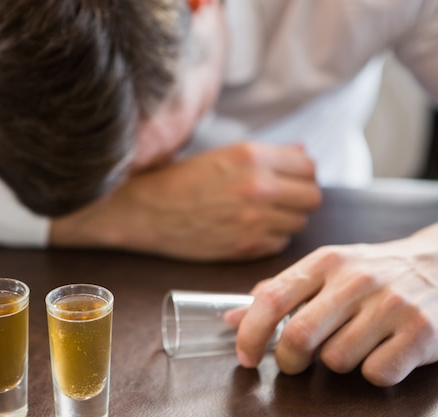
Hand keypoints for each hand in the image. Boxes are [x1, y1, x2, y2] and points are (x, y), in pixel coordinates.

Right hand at [49, 141, 320, 260]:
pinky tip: (249, 230)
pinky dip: (271, 238)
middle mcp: (259, 187)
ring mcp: (254, 220)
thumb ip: (268, 155)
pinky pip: (280, 243)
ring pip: (298, 222)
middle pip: (311, 197)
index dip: (300, 174)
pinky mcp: (246, 246)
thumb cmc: (181, 179)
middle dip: (299, 197)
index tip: (289, 179)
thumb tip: (302, 151)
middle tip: (281, 199)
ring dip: (285, 219)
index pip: (308, 166)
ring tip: (261, 215)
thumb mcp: (224, 155)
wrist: (147, 210)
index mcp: (253, 157)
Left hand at [232, 223, 437, 385]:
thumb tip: (232, 317)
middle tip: (292, 362)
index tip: (245, 356)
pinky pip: (376, 373)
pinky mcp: (421, 334)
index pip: (271, 299)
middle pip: (299, 336)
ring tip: (350, 344)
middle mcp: (356, 280)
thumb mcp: (324, 268)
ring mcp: (391, 306)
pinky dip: (371, 372)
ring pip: (336, 360)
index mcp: (325, 262)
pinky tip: (380, 351)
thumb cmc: (371, 272)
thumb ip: (279, 291)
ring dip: (335, 363)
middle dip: (287, 360)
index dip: (250, 334)